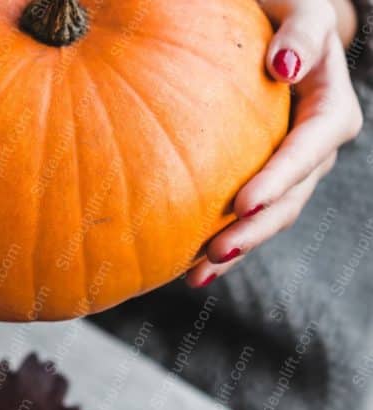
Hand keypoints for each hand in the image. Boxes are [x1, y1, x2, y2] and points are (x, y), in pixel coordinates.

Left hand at [187, 0, 362, 287]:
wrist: (265, 26)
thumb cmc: (281, 13)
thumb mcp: (302, 10)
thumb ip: (303, 33)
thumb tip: (283, 68)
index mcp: (330, 112)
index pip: (307, 151)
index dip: (279, 181)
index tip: (242, 205)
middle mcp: (314, 149)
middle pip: (291, 198)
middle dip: (256, 230)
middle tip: (217, 250)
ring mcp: (289, 171)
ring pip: (269, 218)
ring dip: (237, 248)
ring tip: (198, 272)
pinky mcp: (262, 180)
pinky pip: (245, 216)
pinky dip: (219, 243)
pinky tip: (190, 270)